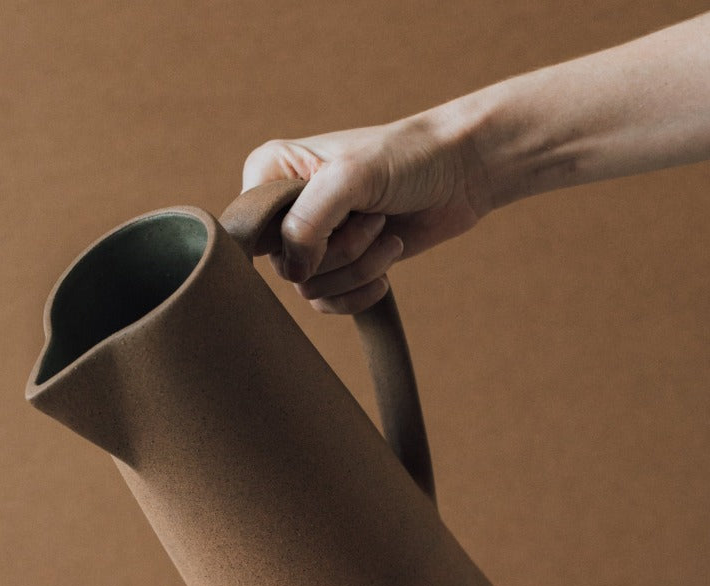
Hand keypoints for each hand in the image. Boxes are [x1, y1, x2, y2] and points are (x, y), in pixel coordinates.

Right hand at [241, 112, 492, 313]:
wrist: (458, 173)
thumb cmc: (405, 159)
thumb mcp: (349, 178)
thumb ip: (307, 222)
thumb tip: (294, 274)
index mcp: (270, 171)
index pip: (251, 229)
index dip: (289, 239)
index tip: (331, 221)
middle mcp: (284, 209)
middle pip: (287, 265)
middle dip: (339, 252)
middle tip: (372, 217)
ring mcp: (313, 240)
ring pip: (311, 288)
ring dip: (358, 268)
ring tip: (386, 232)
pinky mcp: (339, 265)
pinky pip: (328, 303)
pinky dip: (361, 292)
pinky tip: (386, 266)